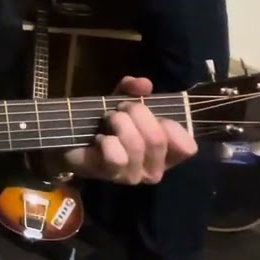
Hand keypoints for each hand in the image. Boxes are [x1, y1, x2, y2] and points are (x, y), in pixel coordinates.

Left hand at [53, 76, 197, 183]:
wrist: (72, 142)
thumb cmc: (106, 124)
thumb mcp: (122, 101)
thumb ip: (134, 91)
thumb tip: (143, 84)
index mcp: (166, 154)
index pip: (187, 147)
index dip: (171, 125)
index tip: (152, 112)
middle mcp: (154, 169)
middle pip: (157, 139)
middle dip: (136, 114)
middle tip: (120, 109)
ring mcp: (133, 175)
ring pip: (136, 145)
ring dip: (119, 123)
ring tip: (108, 120)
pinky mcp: (111, 175)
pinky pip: (116, 157)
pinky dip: (106, 140)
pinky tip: (99, 139)